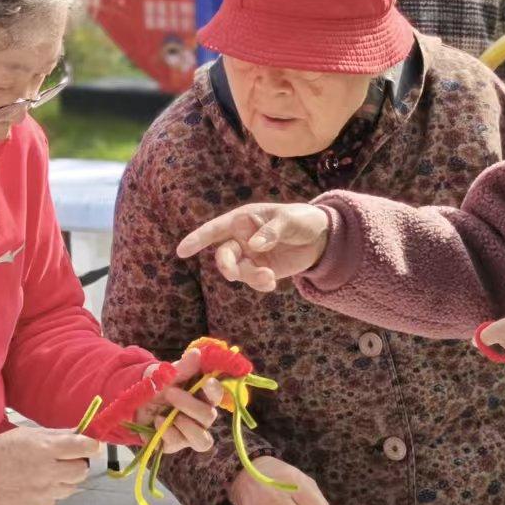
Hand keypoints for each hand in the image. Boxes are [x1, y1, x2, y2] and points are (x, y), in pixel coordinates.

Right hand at [0, 426, 101, 504]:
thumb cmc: (1, 452)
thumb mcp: (28, 435)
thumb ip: (57, 435)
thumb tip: (82, 434)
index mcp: (46, 450)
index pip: (84, 447)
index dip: (90, 446)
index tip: (90, 446)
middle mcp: (48, 474)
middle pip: (81, 472)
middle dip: (76, 465)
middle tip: (62, 462)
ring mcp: (43, 496)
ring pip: (69, 489)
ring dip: (61, 482)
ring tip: (40, 476)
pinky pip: (51, 503)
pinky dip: (45, 496)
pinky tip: (29, 489)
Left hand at [135, 348, 225, 454]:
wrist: (135, 402)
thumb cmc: (159, 386)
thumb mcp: (167, 374)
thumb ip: (183, 367)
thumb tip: (197, 354)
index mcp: (203, 396)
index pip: (218, 395)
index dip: (216, 390)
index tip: (207, 381)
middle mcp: (201, 417)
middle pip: (209, 416)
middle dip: (190, 405)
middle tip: (170, 393)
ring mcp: (190, 433)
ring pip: (202, 440)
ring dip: (186, 426)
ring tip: (169, 415)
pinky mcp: (175, 444)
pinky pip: (179, 445)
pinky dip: (167, 432)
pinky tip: (157, 421)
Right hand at [177, 203, 331, 292]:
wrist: (322, 238)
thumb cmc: (303, 220)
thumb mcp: (290, 219)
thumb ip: (272, 231)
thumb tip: (254, 245)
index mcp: (243, 219)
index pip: (215, 229)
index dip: (197, 239)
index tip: (181, 251)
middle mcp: (242, 238)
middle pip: (223, 255)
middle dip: (226, 266)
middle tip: (233, 274)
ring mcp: (251, 256)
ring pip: (238, 271)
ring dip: (249, 277)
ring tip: (268, 277)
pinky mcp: (262, 270)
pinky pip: (252, 281)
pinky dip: (259, 284)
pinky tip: (271, 283)